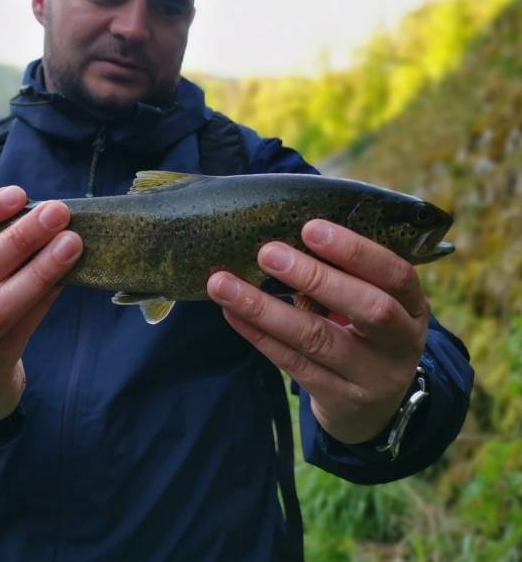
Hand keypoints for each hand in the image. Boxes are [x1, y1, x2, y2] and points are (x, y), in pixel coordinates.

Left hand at [207, 219, 429, 444]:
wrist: (375, 409)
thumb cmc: (366, 333)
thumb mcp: (375, 302)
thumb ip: (347, 273)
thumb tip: (286, 229)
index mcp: (413, 307)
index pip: (396, 275)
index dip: (356, 251)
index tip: (310, 228)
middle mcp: (400, 343)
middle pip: (368, 309)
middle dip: (315, 277)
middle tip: (267, 253)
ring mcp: (371, 376)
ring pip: (317, 339)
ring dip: (265, 308)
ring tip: (224, 284)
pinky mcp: (339, 399)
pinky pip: (293, 363)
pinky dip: (258, 335)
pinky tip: (232, 313)